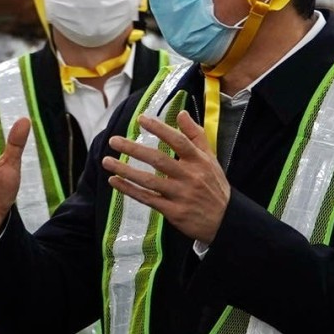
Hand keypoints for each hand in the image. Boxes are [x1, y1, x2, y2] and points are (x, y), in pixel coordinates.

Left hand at [102, 110, 229, 242]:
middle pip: (159, 160)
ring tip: (106, 161)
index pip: (178, 141)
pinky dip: (129, 190)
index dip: (160, 129)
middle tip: (113, 140)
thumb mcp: (210, 158)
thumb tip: (181, 113)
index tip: (141, 119)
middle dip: (134, 149)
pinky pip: (147, 199)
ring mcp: (180, 195)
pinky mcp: (173, 212)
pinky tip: (115, 181)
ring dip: (125, 170)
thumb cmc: (214, 185)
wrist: (226, 220)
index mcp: (199, 161)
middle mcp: (189, 176)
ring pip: (148, 181)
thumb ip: (195, 135)